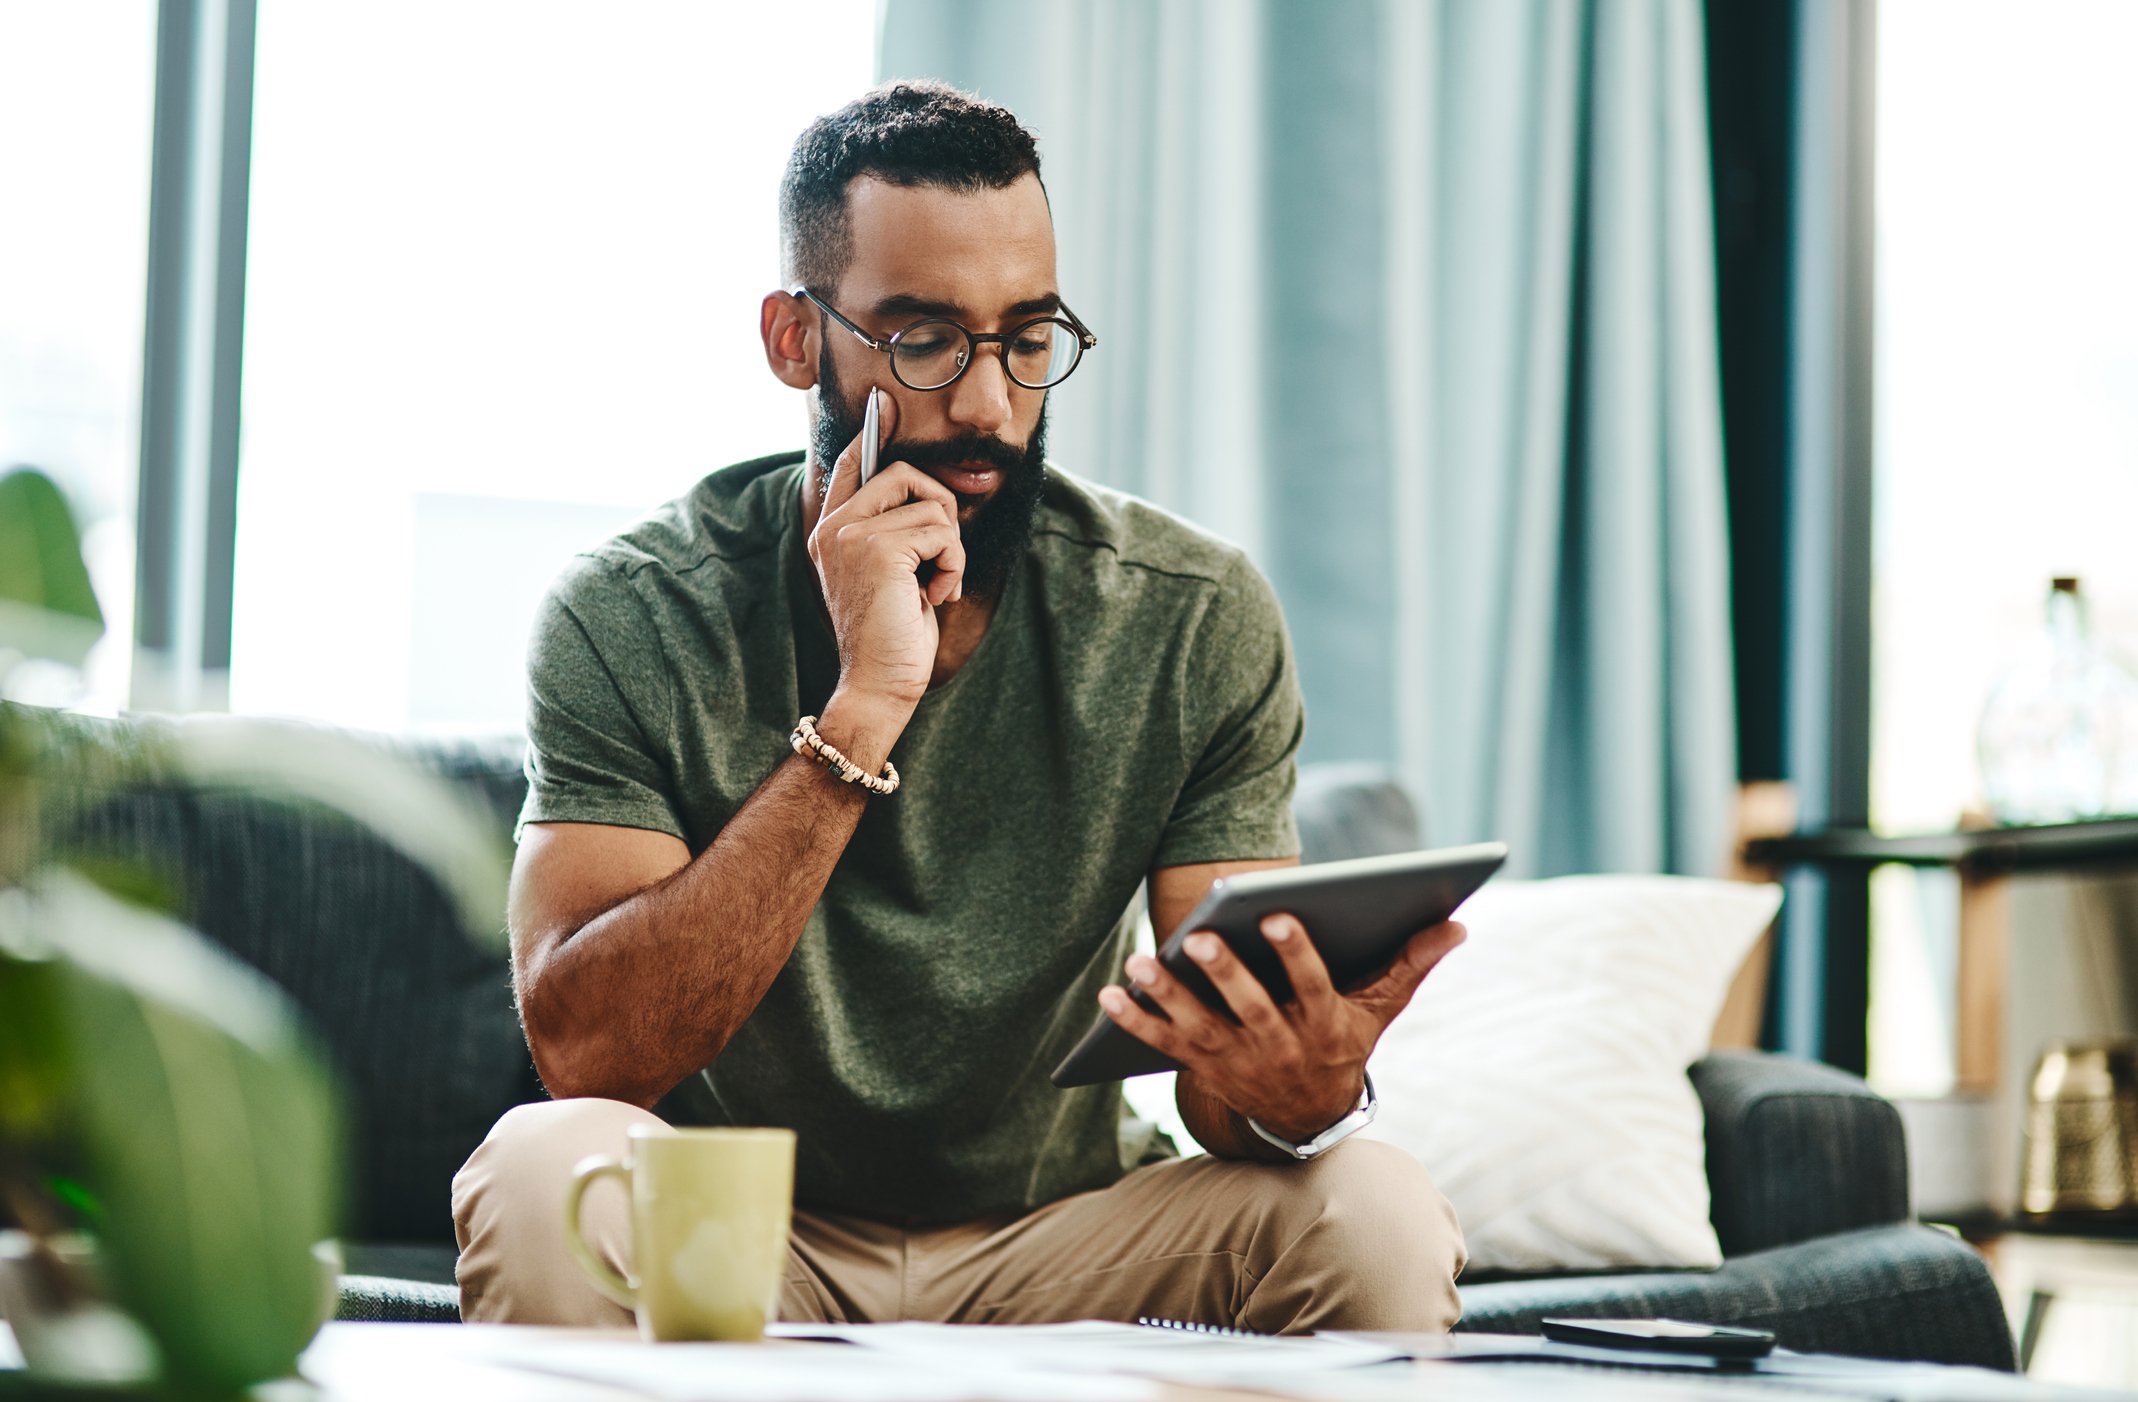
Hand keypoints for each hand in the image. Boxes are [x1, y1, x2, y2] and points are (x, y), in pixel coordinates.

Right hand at [807, 388, 967, 715]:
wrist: (878, 685)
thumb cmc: (892, 638)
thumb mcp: (894, 576)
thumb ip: (899, 532)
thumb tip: (931, 492)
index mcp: (832, 532)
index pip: (852, 464)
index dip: (873, 433)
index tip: (884, 405)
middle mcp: (835, 527)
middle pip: (904, 472)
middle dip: (940, 512)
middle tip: (940, 559)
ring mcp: (852, 535)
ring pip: (932, 505)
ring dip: (951, 549)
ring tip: (934, 584)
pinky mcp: (878, 549)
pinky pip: (943, 532)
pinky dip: (953, 565)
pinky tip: (935, 596)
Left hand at [1098, 915, 1465, 1141]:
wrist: (1308, 1118)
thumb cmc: (1343, 1043)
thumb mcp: (1379, 1011)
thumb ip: (1411, 964)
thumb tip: (1458, 923)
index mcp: (1323, 1026)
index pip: (1311, 987)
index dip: (1295, 953)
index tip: (1276, 915)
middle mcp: (1279, 1047)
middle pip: (1250, 1009)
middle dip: (1226, 975)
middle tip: (1201, 938)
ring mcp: (1237, 1060)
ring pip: (1199, 1027)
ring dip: (1169, 996)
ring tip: (1143, 960)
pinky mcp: (1202, 1067)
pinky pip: (1164, 1044)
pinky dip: (1136, 1022)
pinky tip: (1109, 994)